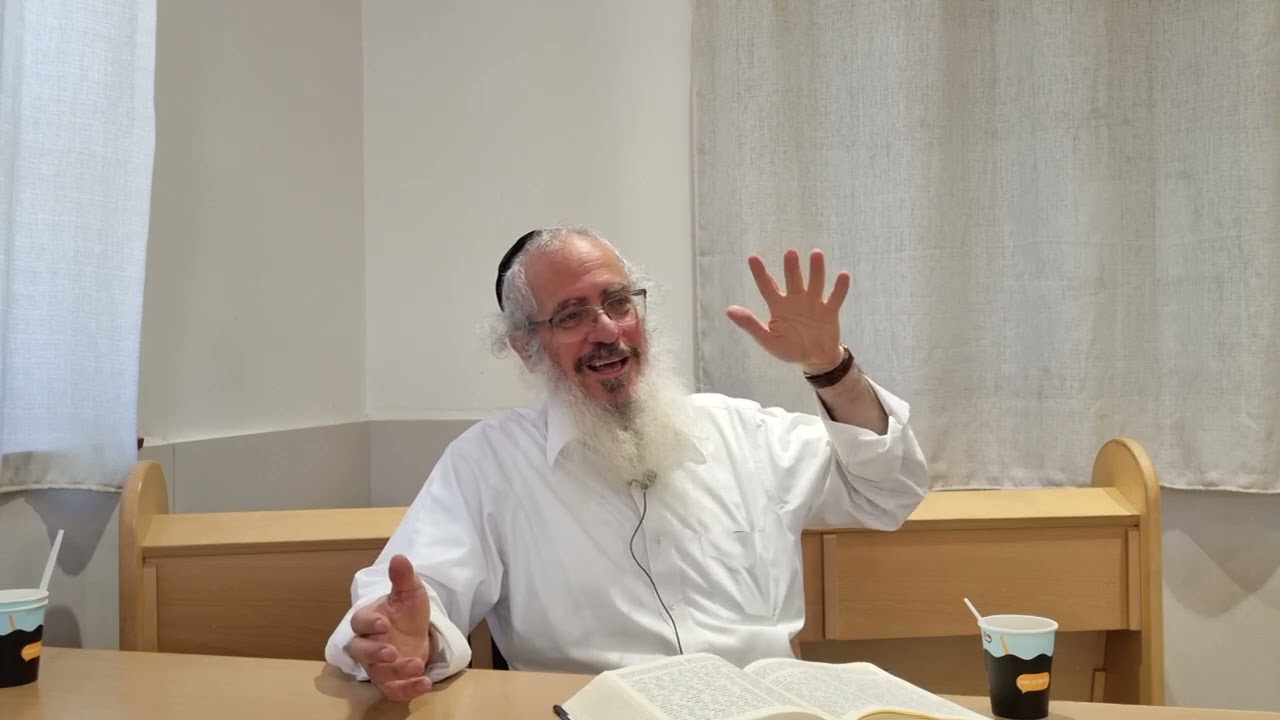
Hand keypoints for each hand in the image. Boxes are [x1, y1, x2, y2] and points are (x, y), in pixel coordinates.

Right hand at [345, 554, 433, 701]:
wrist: (417, 633)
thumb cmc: (407, 612)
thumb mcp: (410, 592)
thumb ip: (403, 578)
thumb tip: (399, 557)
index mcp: (369, 620)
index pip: (359, 622)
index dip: (369, 623)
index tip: (384, 622)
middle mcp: (368, 645)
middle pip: (359, 651)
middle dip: (374, 652)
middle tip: (391, 652)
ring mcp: (377, 665)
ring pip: (377, 673)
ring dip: (395, 672)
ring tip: (417, 665)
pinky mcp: (390, 681)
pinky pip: (393, 690)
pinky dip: (407, 690)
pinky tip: (424, 684)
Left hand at [726, 249, 849, 373]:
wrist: (815, 359)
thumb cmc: (789, 348)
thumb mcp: (768, 339)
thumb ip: (750, 324)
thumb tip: (729, 310)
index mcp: (778, 306)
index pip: (767, 286)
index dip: (760, 273)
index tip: (752, 258)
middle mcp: (796, 300)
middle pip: (793, 279)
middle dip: (791, 267)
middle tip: (790, 253)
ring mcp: (814, 303)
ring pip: (815, 282)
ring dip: (816, 270)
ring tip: (815, 254)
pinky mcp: (830, 311)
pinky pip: (835, 297)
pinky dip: (840, 288)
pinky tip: (843, 275)